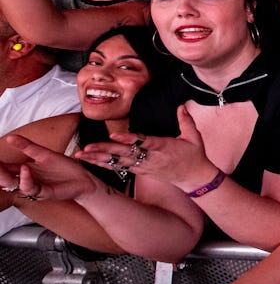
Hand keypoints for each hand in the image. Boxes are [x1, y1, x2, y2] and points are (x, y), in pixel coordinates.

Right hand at [1, 134, 98, 200]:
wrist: (85, 179)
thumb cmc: (65, 168)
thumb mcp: (45, 154)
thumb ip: (28, 147)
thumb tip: (9, 137)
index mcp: (25, 170)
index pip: (5, 168)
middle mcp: (27, 180)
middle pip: (5, 178)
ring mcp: (35, 187)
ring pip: (14, 185)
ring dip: (8, 175)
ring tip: (6, 164)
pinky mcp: (44, 193)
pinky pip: (31, 189)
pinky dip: (26, 179)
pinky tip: (26, 169)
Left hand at [76, 106, 215, 191]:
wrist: (194, 178)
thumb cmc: (194, 156)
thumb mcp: (194, 137)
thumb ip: (186, 121)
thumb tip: (180, 106)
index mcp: (164, 147)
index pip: (144, 142)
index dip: (128, 139)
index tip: (114, 135)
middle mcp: (151, 158)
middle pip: (125, 154)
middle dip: (105, 151)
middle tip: (88, 147)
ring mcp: (144, 166)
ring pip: (118, 162)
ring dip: (99, 158)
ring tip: (82, 155)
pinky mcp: (140, 171)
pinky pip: (119, 168)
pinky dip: (104, 164)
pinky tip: (91, 161)